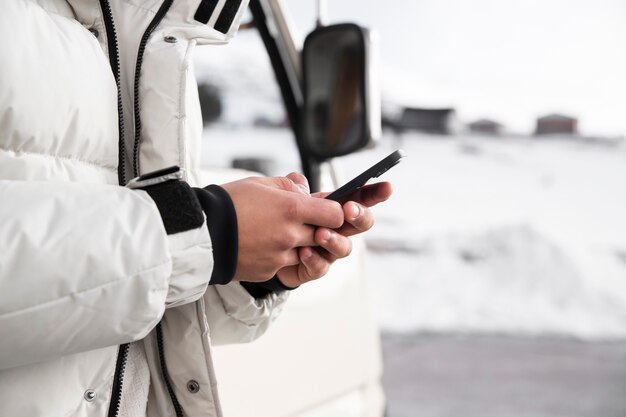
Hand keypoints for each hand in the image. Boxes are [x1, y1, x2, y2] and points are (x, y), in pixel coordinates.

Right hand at [220, 176, 343, 281]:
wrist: (199, 233)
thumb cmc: (227, 204)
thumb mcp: (259, 184)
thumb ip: (288, 186)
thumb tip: (304, 189)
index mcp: (292, 208)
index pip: (335, 214)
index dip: (334, 212)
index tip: (326, 209)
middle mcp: (291, 235)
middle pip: (324, 235)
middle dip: (318, 228)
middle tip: (302, 220)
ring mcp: (280, 256)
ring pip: (305, 252)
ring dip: (298, 244)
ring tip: (274, 231)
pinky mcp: (268, 271)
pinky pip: (284, 264)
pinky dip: (278, 255)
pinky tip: (260, 244)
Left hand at [276, 173, 392, 287]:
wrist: (262, 248)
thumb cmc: (279, 220)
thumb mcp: (284, 199)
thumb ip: (293, 188)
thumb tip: (300, 183)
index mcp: (333, 209)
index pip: (359, 198)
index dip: (375, 193)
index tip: (387, 187)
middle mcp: (337, 230)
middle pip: (361, 223)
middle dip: (359, 216)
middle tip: (349, 210)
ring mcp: (328, 251)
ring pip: (344, 248)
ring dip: (334, 239)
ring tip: (319, 233)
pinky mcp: (314, 268)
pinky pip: (321, 267)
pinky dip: (313, 258)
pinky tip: (304, 251)